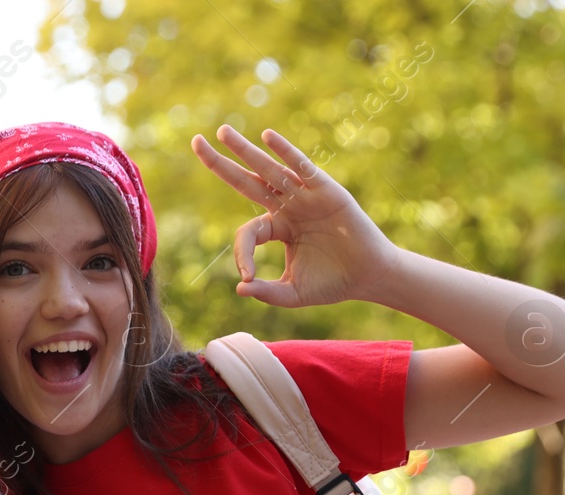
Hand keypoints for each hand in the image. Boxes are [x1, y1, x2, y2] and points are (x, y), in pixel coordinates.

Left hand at [191, 126, 400, 307]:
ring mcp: (306, 195)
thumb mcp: (292, 292)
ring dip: (245, 150)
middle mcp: (288, 206)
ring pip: (270, 169)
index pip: (249, 231)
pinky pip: (302, 167)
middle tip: (196, 142)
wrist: (368, 278)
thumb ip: (266, 292)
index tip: (247, 276)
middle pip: (248, 180)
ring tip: (222, 132)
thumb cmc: (332, 283)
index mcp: (279, 227)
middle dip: (221, 163)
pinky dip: (286, 151)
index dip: (242, 253)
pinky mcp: (326, 190)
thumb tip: (240, 287)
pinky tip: (267, 137)